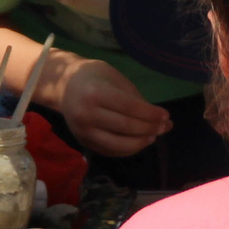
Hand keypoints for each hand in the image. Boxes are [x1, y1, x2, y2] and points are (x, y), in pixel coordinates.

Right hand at [55, 56, 173, 157]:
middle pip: (126, 127)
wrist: (63, 86)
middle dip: (149, 128)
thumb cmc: (94, 77)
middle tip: (164, 126)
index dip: (150, 114)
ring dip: (141, 143)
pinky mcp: (84, 142)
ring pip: (118, 145)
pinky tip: (140, 142)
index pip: (129, 108)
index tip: (166, 115)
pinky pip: (110, 151)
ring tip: (154, 135)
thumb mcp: (115, 78)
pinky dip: (128, 149)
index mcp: (95, 93)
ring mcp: (83, 132)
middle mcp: (86, 115)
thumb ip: (135, 98)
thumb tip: (160, 119)